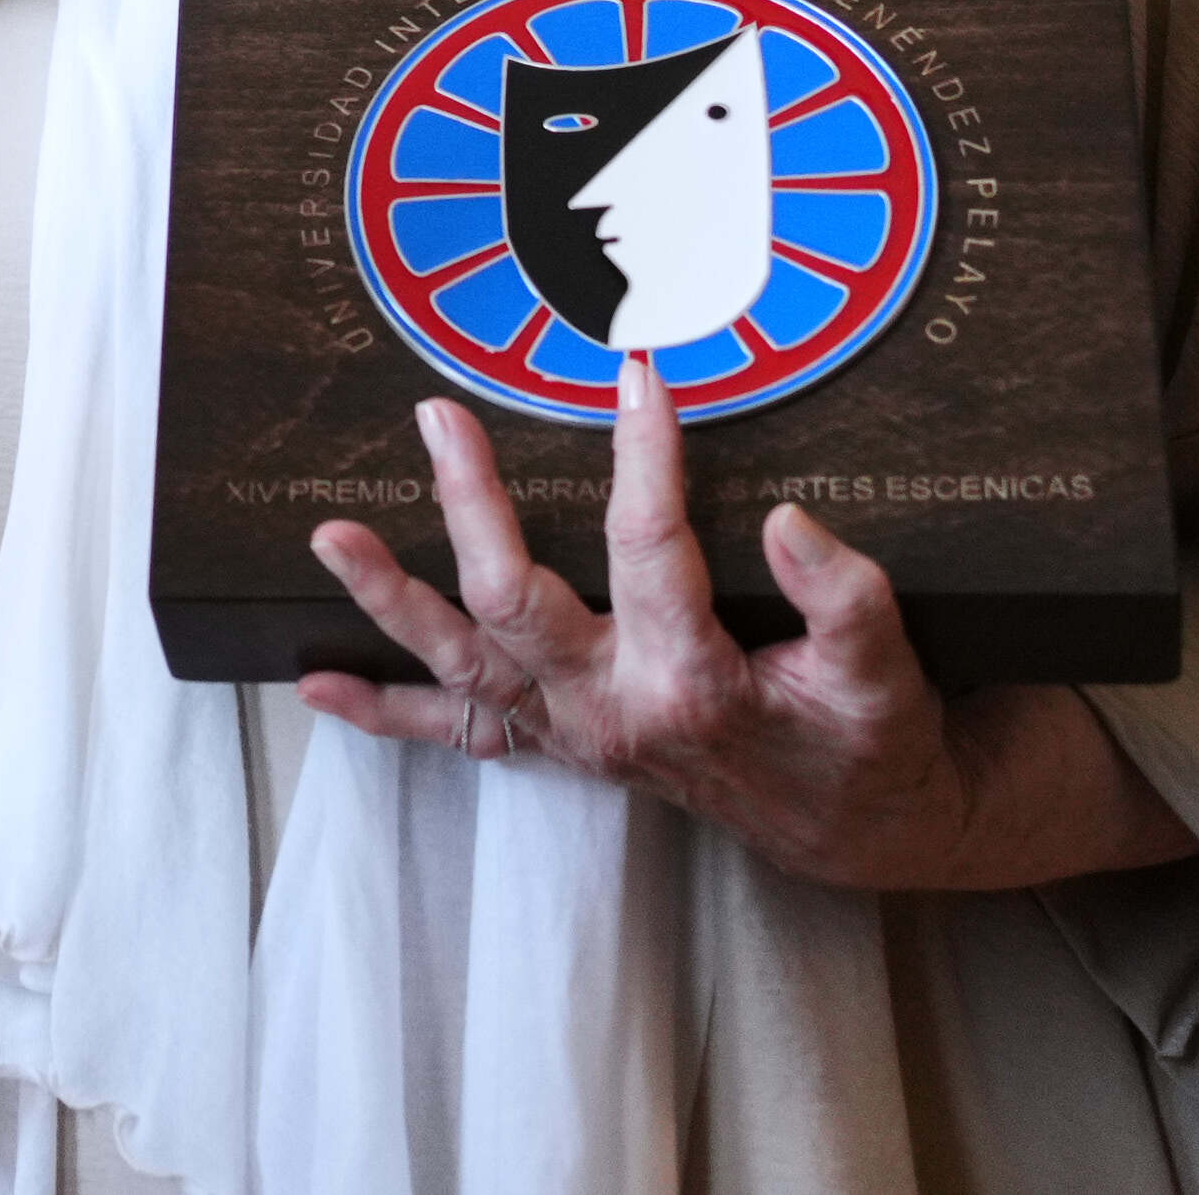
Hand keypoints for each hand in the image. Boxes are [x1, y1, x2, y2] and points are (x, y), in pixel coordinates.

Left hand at [298, 361, 1189, 894]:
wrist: (852, 826)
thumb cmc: (869, 738)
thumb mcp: (885, 672)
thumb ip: (844, 600)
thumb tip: (789, 523)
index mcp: (691, 684)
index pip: (650, 551)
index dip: (644, 458)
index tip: (638, 374)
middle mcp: (609, 712)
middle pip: (514, 604)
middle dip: (469, 506)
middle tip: (439, 416)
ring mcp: (570, 733)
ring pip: (460, 665)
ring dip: (388, 603)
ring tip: (327, 536)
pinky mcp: (555, 745)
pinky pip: (455, 732)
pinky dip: (383, 713)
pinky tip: (314, 686)